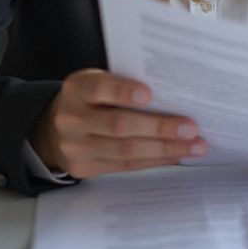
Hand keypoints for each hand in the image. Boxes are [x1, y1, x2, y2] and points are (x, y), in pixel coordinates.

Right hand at [29, 69, 205, 177]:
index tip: (149, 94)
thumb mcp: (97, 81)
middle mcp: (72, 119)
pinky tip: (176, 155)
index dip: (124, 91)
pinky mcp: (84, 168)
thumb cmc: (90, 97)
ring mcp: (76, 147)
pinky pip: (124, 166)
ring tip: (195, 146)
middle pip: (119, 125)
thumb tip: (174, 92)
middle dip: (159, 127)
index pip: (101, 88)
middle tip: (191, 127)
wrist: (52, 128)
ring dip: (165, 149)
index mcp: (78, 89)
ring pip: (125, 151)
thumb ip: (124, 83)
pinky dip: (154, 160)